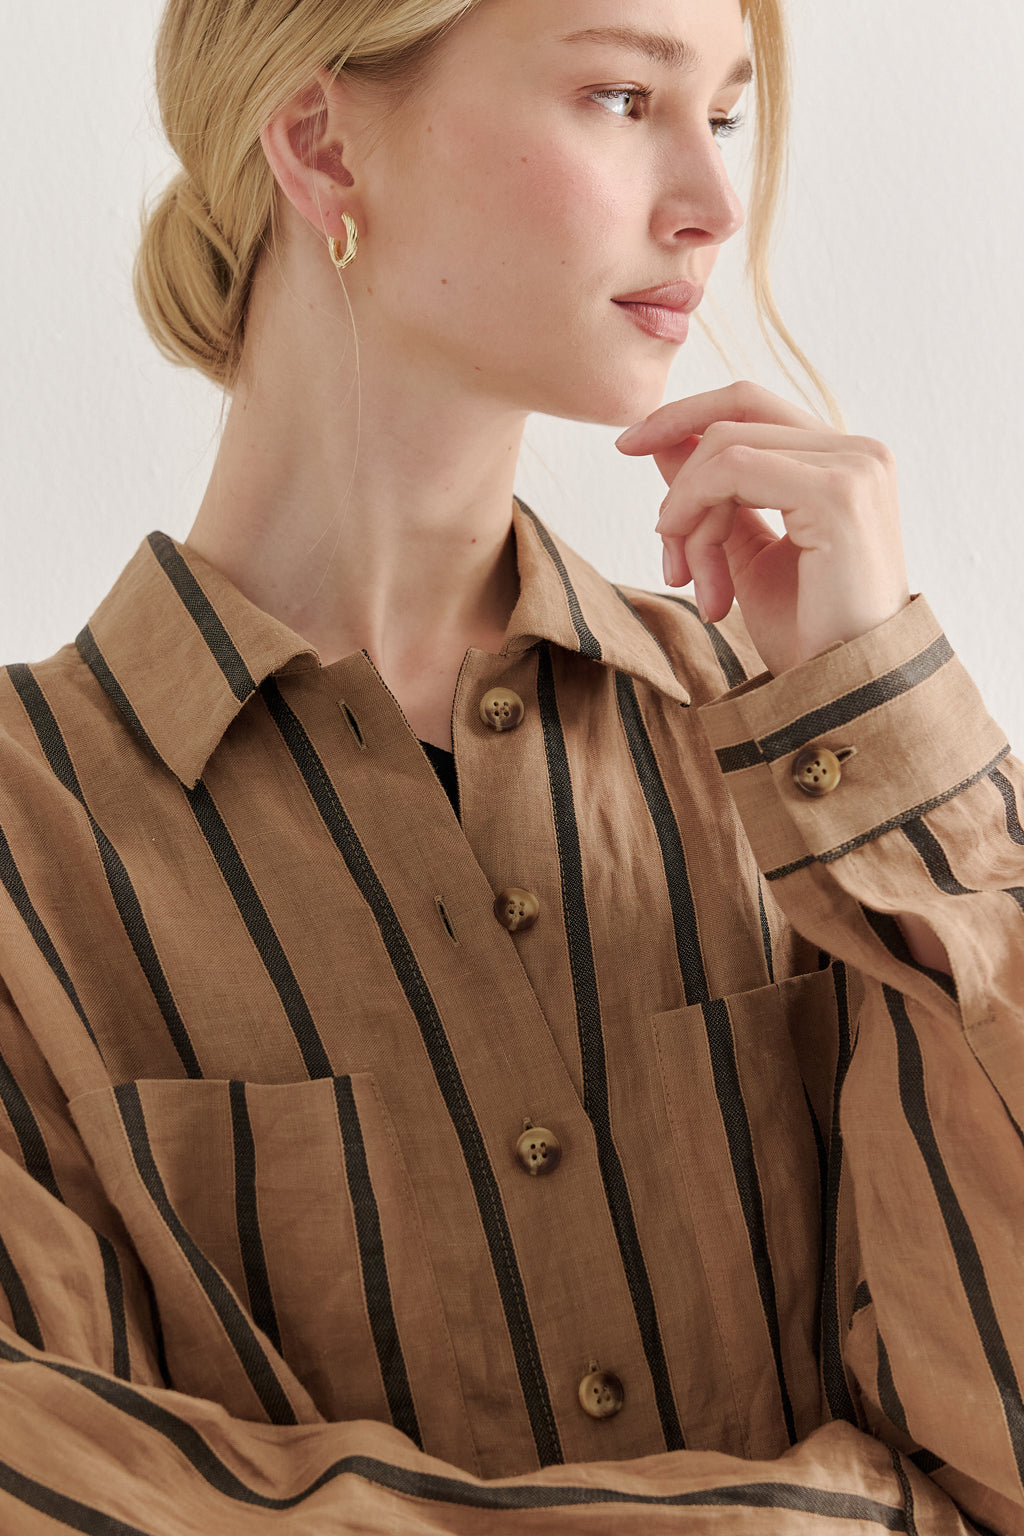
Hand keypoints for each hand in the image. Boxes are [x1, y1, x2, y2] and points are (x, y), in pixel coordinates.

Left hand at [615, 381, 910, 676]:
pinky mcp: (838, 492)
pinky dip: (696, 516)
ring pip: (723, 449)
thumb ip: (710, 492)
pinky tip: (700, 577)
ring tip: (693, 583)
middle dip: (680, 487)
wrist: (840, 693)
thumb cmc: (805, 634)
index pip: (751, 404)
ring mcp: (854, 466)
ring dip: (688, 519)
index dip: (684, 415)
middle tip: (667, 556)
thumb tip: (661, 439)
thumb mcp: (741, 551)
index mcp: (844, 460)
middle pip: (731, 421)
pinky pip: (731, 470)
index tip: (627, 445)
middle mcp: (859, 451)